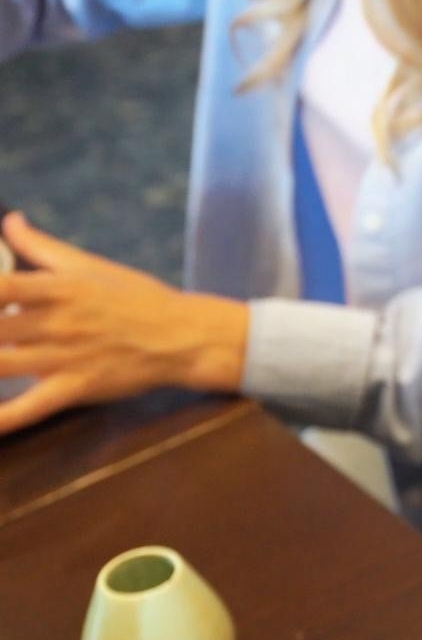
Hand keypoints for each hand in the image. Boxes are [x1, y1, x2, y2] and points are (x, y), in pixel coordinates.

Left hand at [0, 212, 248, 435]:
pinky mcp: (77, 387)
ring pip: (0, 365)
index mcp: (60, 288)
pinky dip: (2, 419)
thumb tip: (9, 220)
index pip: (1, 287)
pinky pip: (31, 407)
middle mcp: (58, 322)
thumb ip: (42, 247)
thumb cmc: (137, 297)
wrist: (185, 335)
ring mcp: (66, 357)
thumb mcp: (91, 266)